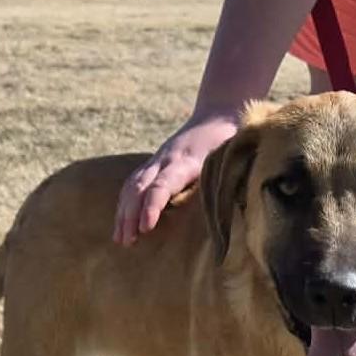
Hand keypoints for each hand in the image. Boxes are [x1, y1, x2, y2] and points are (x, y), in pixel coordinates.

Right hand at [113, 110, 238, 244]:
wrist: (218, 114)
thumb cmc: (230, 140)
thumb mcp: (232, 159)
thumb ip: (229, 181)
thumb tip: (235, 212)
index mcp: (187, 162)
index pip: (162, 185)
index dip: (152, 206)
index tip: (146, 227)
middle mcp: (166, 160)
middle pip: (140, 188)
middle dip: (130, 215)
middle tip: (127, 241)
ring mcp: (157, 160)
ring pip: (133, 186)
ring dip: (124, 213)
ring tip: (120, 239)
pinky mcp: (154, 164)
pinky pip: (133, 184)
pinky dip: (125, 204)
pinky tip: (122, 223)